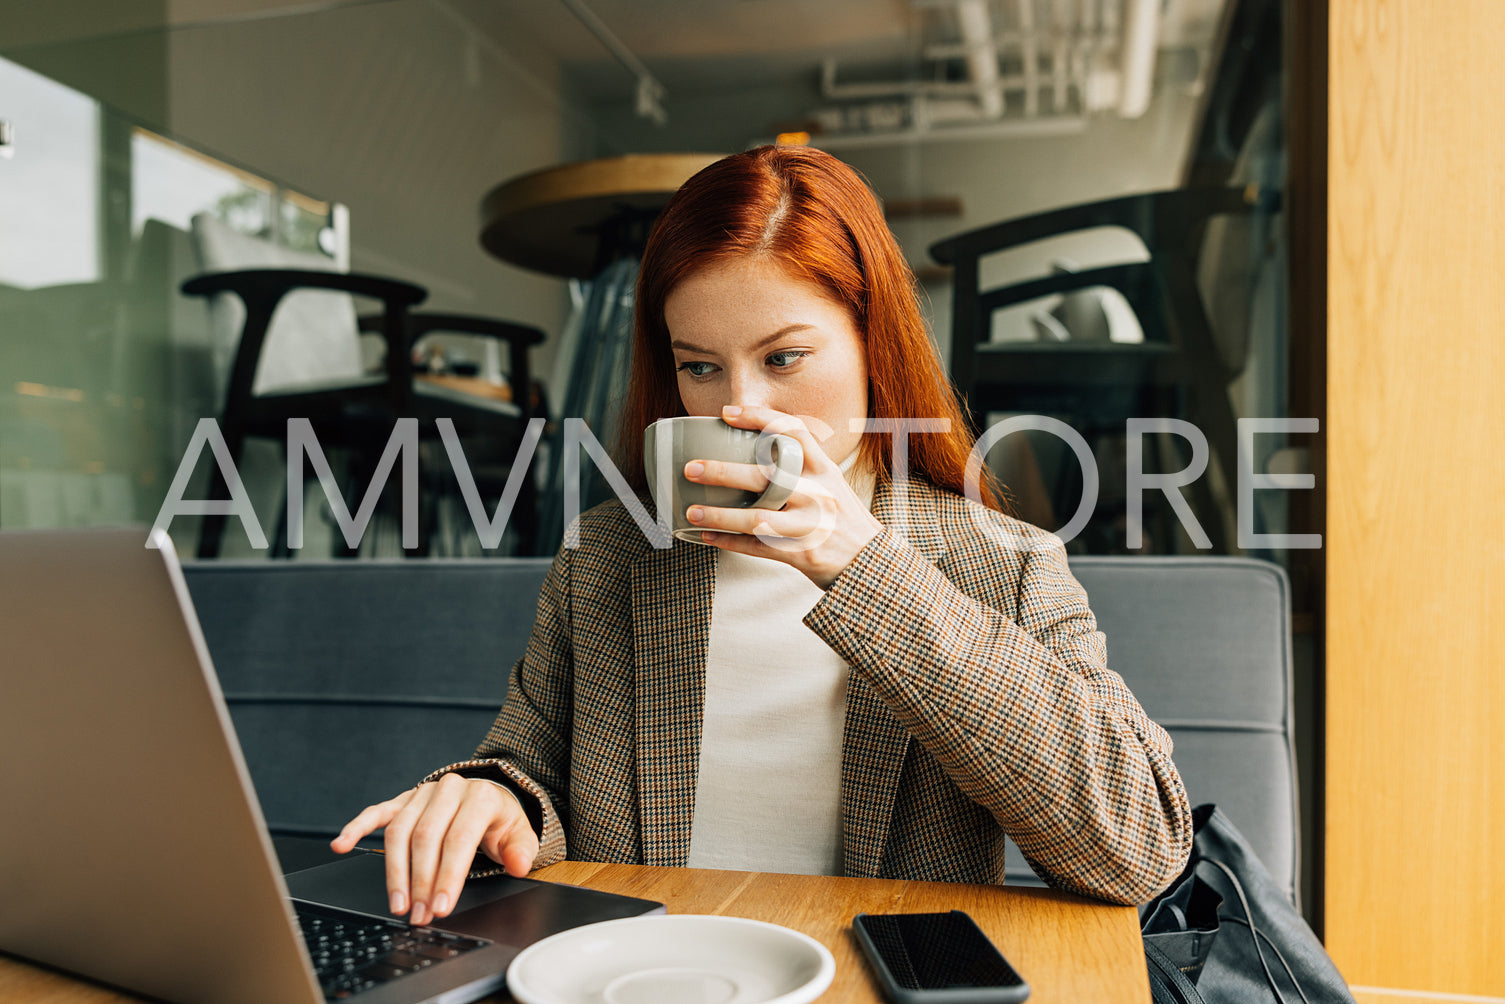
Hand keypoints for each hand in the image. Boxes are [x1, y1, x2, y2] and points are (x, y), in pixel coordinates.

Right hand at [330, 773, 538, 925]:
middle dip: (421, 882)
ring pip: (399, 832)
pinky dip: (357, 827)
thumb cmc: (499, 820)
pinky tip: (342, 844)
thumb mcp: (519, 834)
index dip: (447, 876)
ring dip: (395, 872)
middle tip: (419, 915)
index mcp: (480, 797)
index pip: (458, 840)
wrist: (487, 795)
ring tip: (398, 904)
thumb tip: (519, 864)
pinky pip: (377, 812)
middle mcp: (449, 790)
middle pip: (426, 839)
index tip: (440, 906)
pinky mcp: (403, 799)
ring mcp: (422, 793)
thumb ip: (521, 850)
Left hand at [684, 405, 882, 587]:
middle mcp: (818, 494)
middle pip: (766, 477)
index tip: (727, 412)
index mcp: (824, 470)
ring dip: (720, 515)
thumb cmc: (844, 519)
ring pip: (757, 518)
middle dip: (723, 472)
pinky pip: (758, 548)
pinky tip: (708, 536)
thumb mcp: (832, 483)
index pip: (793, 432)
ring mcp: (809, 526)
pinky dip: (730, 543)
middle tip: (692, 468)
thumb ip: (802, 467)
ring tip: (692, 510)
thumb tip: (755, 447)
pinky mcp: (801, 554)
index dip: (759, 418)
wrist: (870, 562)